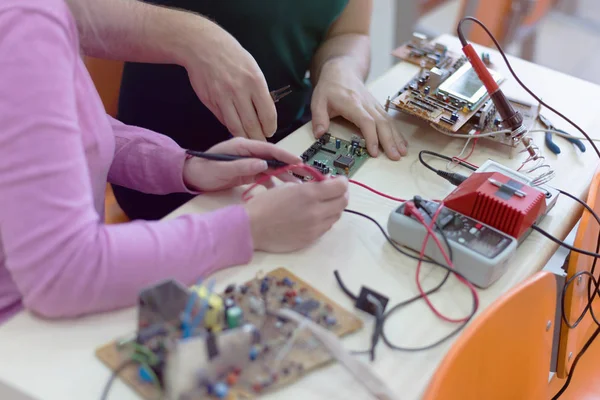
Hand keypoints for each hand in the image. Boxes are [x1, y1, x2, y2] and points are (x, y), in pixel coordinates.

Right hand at [182, 23, 276, 139]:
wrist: (203, 46)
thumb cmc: (232, 56)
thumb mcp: (252, 68)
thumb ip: (258, 91)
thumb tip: (263, 114)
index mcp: (255, 81)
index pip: (267, 114)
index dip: (270, 128)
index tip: (270, 131)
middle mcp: (239, 91)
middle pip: (252, 126)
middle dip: (258, 138)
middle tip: (260, 142)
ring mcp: (223, 98)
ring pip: (236, 128)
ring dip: (244, 138)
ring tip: (249, 140)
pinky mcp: (210, 102)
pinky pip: (223, 120)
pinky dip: (230, 126)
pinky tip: (235, 127)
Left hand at [182, 138, 301, 191]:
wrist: (190, 177)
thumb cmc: (203, 170)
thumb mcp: (222, 168)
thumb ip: (242, 166)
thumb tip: (263, 164)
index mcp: (242, 146)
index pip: (268, 148)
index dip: (284, 154)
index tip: (297, 161)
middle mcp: (248, 153)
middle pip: (273, 158)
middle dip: (288, 166)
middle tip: (302, 175)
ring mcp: (248, 162)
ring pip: (271, 168)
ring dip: (282, 176)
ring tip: (294, 186)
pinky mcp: (247, 173)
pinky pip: (263, 177)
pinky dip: (272, 183)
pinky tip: (279, 191)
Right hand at [244, 177, 348, 251]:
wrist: (252, 228)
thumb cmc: (265, 204)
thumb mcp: (288, 187)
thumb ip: (309, 186)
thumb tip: (325, 185)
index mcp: (309, 194)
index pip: (341, 186)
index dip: (341, 181)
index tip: (337, 180)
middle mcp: (316, 211)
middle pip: (343, 201)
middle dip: (341, 194)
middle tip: (333, 191)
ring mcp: (315, 227)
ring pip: (337, 215)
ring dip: (333, 207)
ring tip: (322, 204)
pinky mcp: (311, 239)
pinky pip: (326, 227)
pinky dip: (325, 219)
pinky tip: (314, 216)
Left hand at [311, 58, 407, 159]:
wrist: (342, 70)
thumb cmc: (330, 87)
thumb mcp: (318, 100)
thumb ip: (318, 118)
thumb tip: (319, 134)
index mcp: (352, 103)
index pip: (366, 121)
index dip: (371, 137)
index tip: (374, 151)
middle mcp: (366, 103)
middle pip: (381, 123)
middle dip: (389, 141)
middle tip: (395, 156)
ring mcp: (373, 104)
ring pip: (388, 121)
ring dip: (396, 137)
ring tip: (402, 152)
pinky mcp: (377, 106)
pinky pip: (389, 119)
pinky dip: (396, 131)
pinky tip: (401, 142)